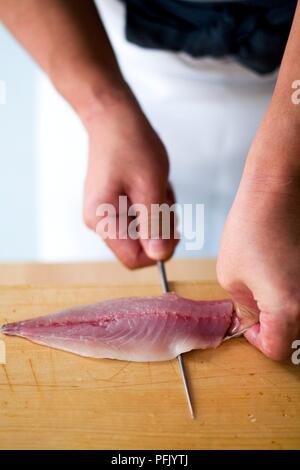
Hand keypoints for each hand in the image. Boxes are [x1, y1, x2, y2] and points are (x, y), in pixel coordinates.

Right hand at [83, 92, 176, 267]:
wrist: (114, 118)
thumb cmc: (130, 144)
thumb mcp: (150, 186)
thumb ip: (154, 225)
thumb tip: (159, 257)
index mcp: (102, 220)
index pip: (134, 259)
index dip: (159, 249)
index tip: (171, 224)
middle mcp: (99, 222)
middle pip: (139, 247)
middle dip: (160, 226)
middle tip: (163, 197)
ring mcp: (105, 214)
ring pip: (142, 232)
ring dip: (158, 213)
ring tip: (156, 186)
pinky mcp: (112, 206)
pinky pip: (139, 218)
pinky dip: (152, 205)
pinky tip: (150, 185)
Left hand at [217, 116, 299, 359]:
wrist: (277, 191)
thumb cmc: (252, 227)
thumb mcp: (231, 274)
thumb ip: (243, 306)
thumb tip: (252, 317)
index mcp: (287, 308)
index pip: (276, 349)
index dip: (256, 340)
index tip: (247, 325)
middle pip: (293, 334)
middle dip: (271, 324)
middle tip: (255, 303)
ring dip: (283, 307)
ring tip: (267, 281)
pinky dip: (294, 289)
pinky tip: (282, 270)